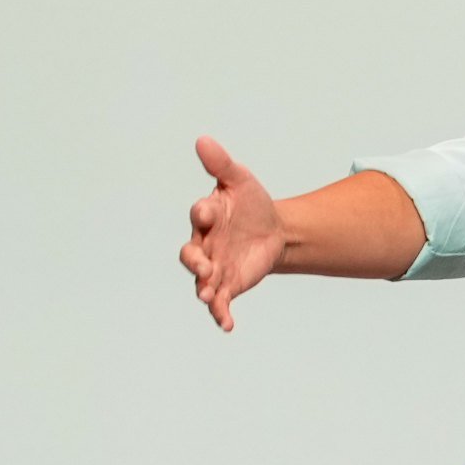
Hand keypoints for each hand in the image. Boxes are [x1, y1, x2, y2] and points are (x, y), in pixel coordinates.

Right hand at [180, 136, 284, 330]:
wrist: (274, 230)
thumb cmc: (251, 203)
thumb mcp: (240, 181)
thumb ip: (221, 165)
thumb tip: (203, 139)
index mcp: (207, 216)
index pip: (200, 214)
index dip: (202, 212)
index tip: (207, 211)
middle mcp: (205, 243)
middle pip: (190, 254)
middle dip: (194, 261)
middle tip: (203, 267)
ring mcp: (214, 266)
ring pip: (201, 281)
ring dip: (204, 290)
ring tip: (210, 298)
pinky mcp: (227, 284)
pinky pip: (220, 301)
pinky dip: (221, 313)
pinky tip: (227, 325)